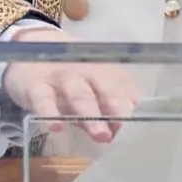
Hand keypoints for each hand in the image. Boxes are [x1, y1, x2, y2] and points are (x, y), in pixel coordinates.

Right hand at [1, 26, 140, 144]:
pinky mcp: (37, 84)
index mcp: (110, 75)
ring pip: (80, 95)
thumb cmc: (75, 76)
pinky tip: (55, 127)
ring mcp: (63, 77)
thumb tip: (128, 137)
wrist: (34, 44)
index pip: (128, 94)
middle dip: (119, 112)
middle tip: (128, 135)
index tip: (147, 133)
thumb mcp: (95, 89)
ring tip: (101, 136)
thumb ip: (110, 111)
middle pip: (108, 92)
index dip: (138, 113)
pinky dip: (49, 113)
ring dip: (91, 115)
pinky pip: (43, 99)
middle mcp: (90, 73)